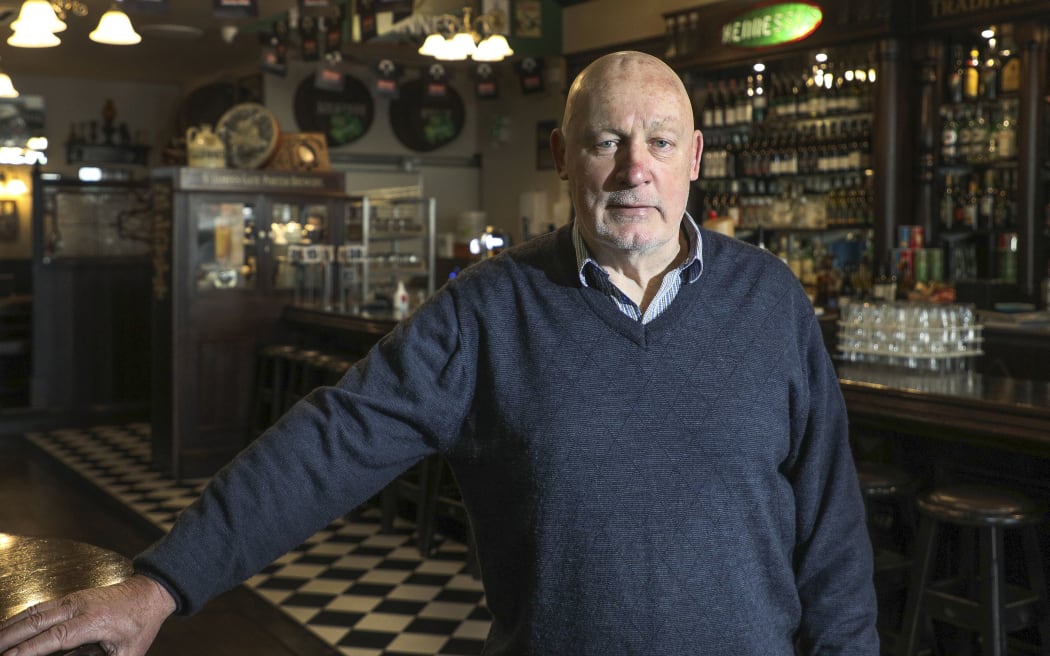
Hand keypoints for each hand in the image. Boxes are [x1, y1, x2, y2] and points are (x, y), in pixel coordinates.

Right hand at [0, 574, 174, 655]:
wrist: (150, 593)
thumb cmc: (140, 624)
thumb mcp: (126, 653)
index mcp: (94, 621)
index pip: (55, 637)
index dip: (29, 650)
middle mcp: (79, 606)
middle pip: (37, 621)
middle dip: (9, 638)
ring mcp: (73, 599)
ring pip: (34, 611)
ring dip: (9, 626)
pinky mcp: (70, 597)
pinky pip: (40, 607)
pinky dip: (20, 618)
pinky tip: (7, 628)